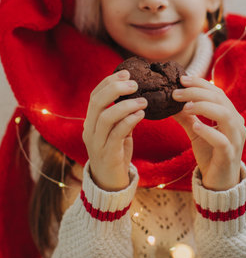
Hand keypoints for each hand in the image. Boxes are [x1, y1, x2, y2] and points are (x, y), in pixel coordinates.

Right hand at [82, 70, 146, 190]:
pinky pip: (117, 134)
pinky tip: (141, 114)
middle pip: (96, 102)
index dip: (109, 82)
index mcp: (90, 122)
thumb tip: (137, 95)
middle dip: (115, 88)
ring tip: (143, 101)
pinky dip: (129, 121)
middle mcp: (89, 130)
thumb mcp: (118, 131)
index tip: (126, 73)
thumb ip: (122, 115)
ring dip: (126, 105)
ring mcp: (96, 143)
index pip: (95, 96)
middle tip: (135, 83)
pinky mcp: (108, 154)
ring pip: (106, 117)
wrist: (110, 184)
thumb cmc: (116, 153)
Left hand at [172, 75, 245, 190]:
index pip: (217, 93)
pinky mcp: (230, 155)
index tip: (182, 79)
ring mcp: (236, 139)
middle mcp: (237, 124)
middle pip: (220, 100)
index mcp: (231, 116)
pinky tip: (195, 126)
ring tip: (185, 107)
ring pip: (224, 115)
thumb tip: (169, 102)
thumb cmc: (210, 155)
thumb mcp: (196, 132)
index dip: (200, 84)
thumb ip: (186, 117)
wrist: (220, 184)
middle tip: (176, 93)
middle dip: (197, 93)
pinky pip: (222, 140)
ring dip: (203, 107)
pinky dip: (208, 131)